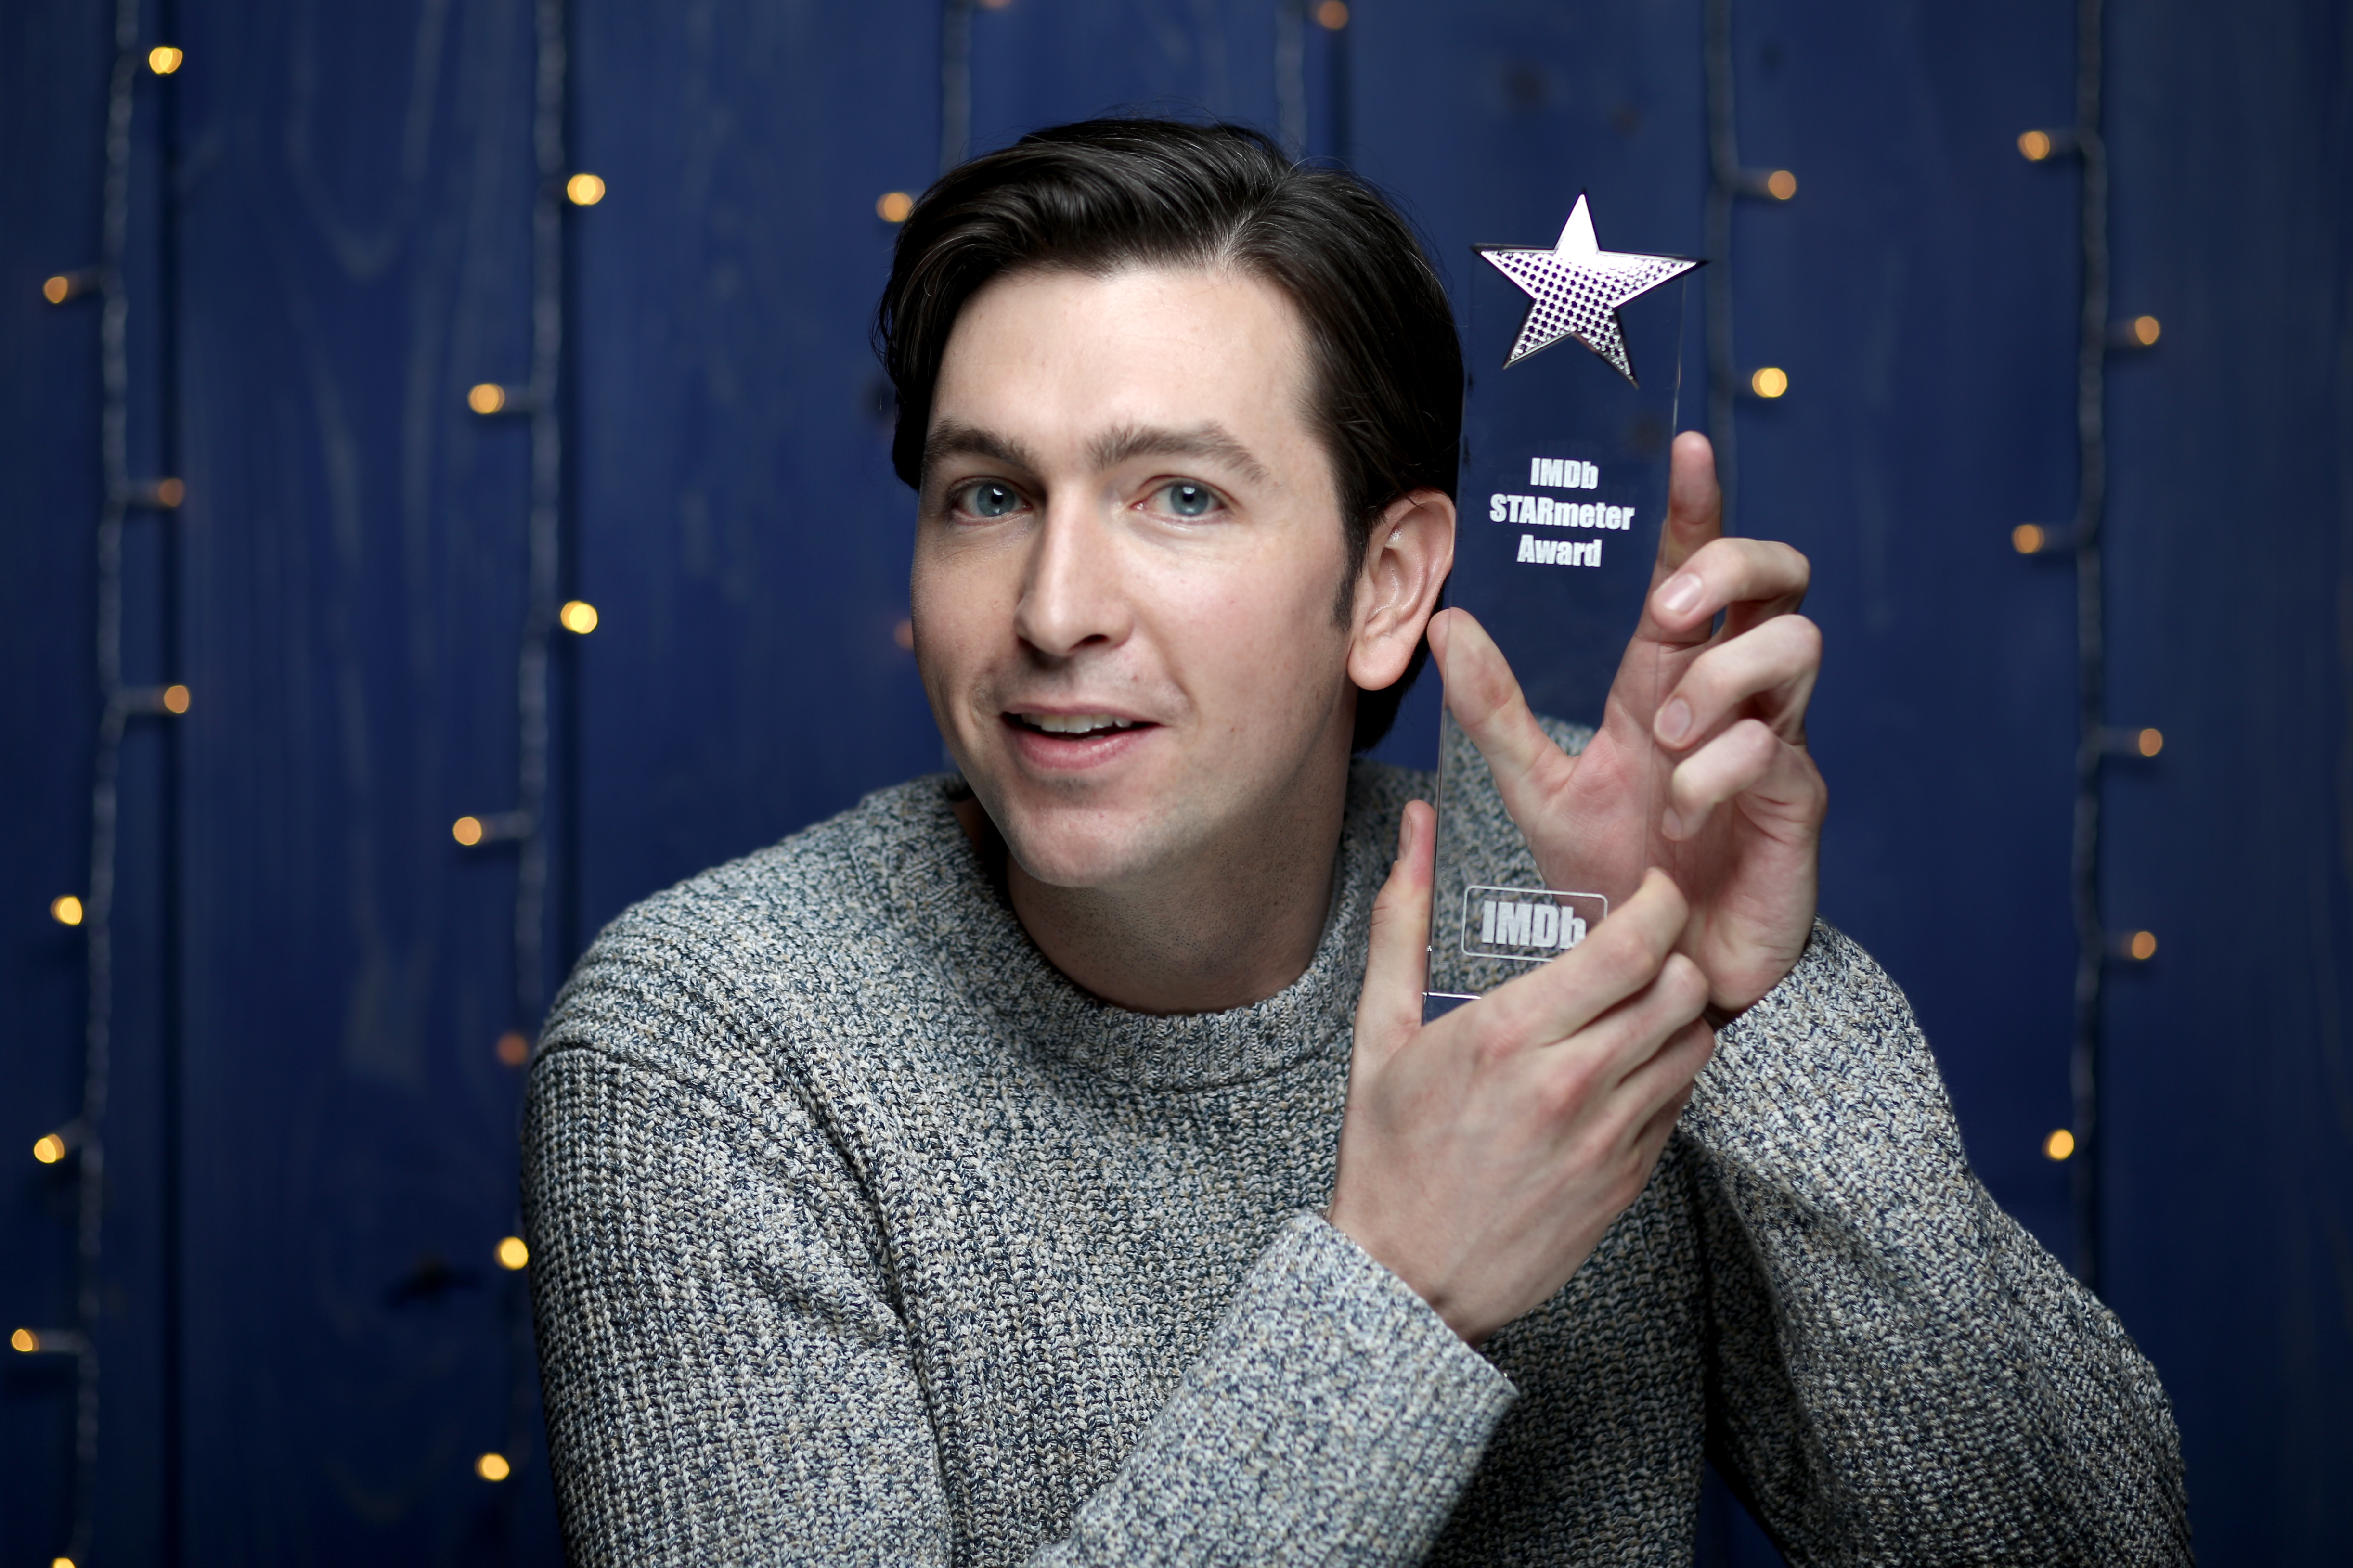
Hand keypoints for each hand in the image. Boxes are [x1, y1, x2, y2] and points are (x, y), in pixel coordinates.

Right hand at [1328, 804, 1713, 1343]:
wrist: (1405, 1279)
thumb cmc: (1386, 1150)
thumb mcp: (1380, 1029)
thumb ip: (1405, 916)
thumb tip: (1417, 823)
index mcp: (1507, 1034)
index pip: (1632, 945)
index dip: (1660, 902)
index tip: (1650, 891)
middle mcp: (1568, 1083)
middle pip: (1682, 987)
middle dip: (1674, 953)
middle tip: (1643, 948)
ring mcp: (1605, 1138)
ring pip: (1694, 1043)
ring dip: (1677, 1013)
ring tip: (1635, 1006)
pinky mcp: (1626, 1180)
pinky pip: (1679, 1103)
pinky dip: (1664, 1073)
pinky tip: (1621, 1069)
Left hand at [1428, 431, 1824, 1013]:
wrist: (1656, 967)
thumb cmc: (1610, 874)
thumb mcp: (1536, 788)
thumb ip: (1495, 709)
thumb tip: (1447, 623)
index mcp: (1667, 676)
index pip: (1692, 567)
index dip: (1696, 506)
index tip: (1681, 450)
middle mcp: (1728, 694)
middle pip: (1777, 578)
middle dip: (1731, 569)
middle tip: (1672, 612)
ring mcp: (1771, 741)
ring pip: (1796, 645)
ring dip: (1725, 677)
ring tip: (1668, 735)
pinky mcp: (1795, 799)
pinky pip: (1774, 751)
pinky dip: (1718, 773)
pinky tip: (1680, 812)